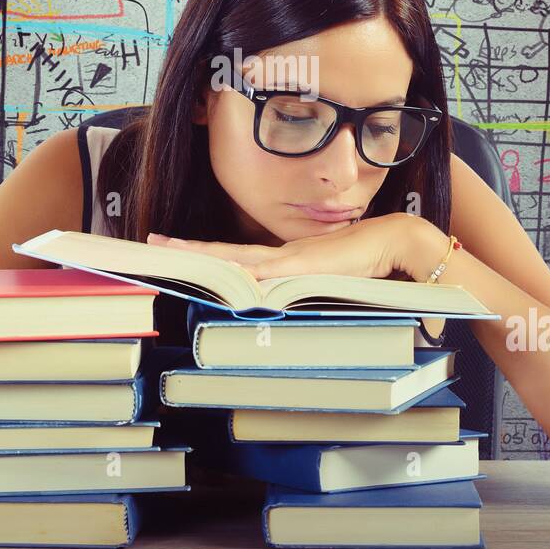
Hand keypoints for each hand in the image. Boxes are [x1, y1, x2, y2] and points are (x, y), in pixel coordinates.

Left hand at [148, 212, 442, 280]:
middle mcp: (282, 256)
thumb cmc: (368, 265)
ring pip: (236, 256)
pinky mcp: (304, 264)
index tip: (176, 248)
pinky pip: (264, 268)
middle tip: (153, 242)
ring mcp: (291, 258)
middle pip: (226, 251)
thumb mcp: (329, 284)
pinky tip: (220, 274)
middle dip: (190, 248)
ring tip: (169, 250)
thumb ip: (307, 292)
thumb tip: (281, 306)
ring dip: (204, 254)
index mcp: (286, 260)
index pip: (237, 256)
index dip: (207, 253)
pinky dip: (241, 271)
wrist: (396, 242)